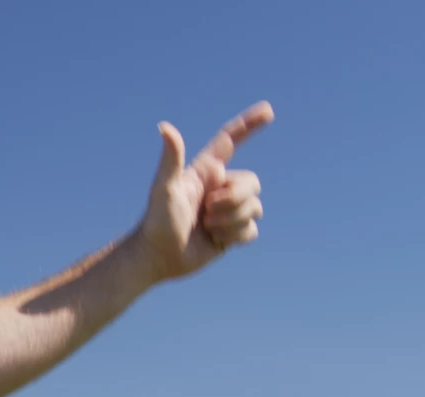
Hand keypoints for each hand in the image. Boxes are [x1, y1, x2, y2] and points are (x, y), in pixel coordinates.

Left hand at [137, 101, 273, 279]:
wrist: (157, 257)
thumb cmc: (156, 221)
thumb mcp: (164, 189)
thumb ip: (170, 160)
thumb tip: (164, 127)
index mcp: (205, 171)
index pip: (231, 140)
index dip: (249, 124)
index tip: (267, 110)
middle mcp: (219, 187)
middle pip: (252, 182)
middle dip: (234, 199)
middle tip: (206, 211)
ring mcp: (227, 209)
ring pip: (255, 208)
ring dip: (231, 221)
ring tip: (206, 227)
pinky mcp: (232, 232)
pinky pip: (252, 230)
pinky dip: (235, 236)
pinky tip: (215, 240)